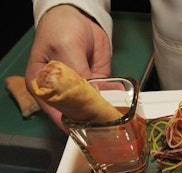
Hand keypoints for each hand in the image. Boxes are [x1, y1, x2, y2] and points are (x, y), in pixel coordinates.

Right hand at [25, 4, 111, 131]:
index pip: (55, 112)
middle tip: (106, 122)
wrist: (78, 16)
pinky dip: (114, 96)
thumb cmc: (60, 29)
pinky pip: (106, 93)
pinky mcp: (96, 81)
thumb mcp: (65, 48)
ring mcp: (80, 88)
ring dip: (105, 109)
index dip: (71, 122)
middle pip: (76, 112)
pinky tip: (120, 98)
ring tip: (116, 113)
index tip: (87, 128)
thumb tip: (89, 96)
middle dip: (92, 118)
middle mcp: (61, 91)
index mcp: (43, 86)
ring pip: (93, 105)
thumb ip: (76, 73)